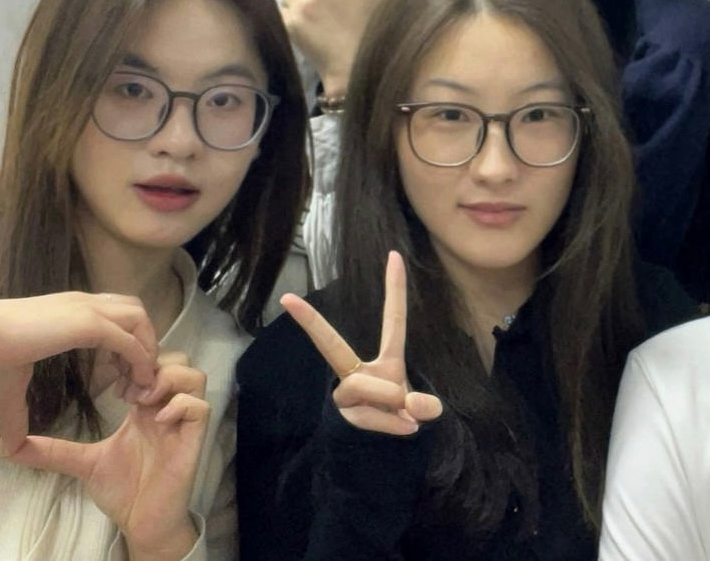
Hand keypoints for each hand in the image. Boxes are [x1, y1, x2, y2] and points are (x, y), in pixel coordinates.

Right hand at [0, 292, 158, 455]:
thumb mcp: (8, 390)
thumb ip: (16, 416)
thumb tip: (8, 449)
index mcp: (71, 311)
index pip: (117, 316)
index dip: (127, 345)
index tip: (119, 382)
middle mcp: (84, 304)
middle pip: (136, 313)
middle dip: (143, 344)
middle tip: (133, 383)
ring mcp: (87, 309)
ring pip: (140, 320)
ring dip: (144, 351)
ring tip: (135, 385)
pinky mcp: (87, 323)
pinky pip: (129, 339)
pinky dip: (138, 360)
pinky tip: (133, 386)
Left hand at [9, 353, 209, 560]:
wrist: (141, 522)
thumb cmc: (121, 491)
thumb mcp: (84, 463)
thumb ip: (53, 451)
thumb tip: (10, 448)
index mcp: (145, 407)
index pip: (150, 363)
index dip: (133, 358)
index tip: (109, 374)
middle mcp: (166, 408)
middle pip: (176, 360)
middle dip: (151, 363)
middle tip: (125, 386)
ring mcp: (182, 422)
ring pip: (193, 376)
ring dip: (167, 379)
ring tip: (141, 400)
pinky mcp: (193, 439)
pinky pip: (199, 406)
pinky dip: (179, 404)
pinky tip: (157, 418)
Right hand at [280, 251, 442, 435]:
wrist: (378, 455)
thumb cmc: (399, 419)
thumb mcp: (418, 410)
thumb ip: (422, 406)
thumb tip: (413, 407)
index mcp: (385, 361)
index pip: (393, 320)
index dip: (395, 289)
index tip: (394, 254)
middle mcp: (358, 372)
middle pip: (332, 345)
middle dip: (311, 322)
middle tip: (287, 299)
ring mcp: (346, 394)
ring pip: (364, 388)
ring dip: (390, 405)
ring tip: (405, 419)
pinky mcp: (341, 416)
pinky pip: (370, 419)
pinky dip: (390, 426)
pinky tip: (400, 430)